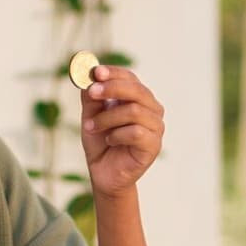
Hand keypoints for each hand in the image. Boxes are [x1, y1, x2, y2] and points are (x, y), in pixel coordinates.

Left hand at [79, 65, 163, 195]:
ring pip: (135, 111)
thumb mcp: (91, 116)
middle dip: (112, 88)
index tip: (96, 72)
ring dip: (108, 118)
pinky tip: (110, 140)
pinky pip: (136, 132)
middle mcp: (151, 109)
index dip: (114, 73)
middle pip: (137, 90)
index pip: (130, 78)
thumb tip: (89, 78)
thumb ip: (91, 98)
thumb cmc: (100, 142)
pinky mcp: (154, 146)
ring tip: (92, 127)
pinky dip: (117, 135)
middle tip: (92, 92)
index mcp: (137, 98)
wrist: (103, 174)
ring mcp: (156, 127)